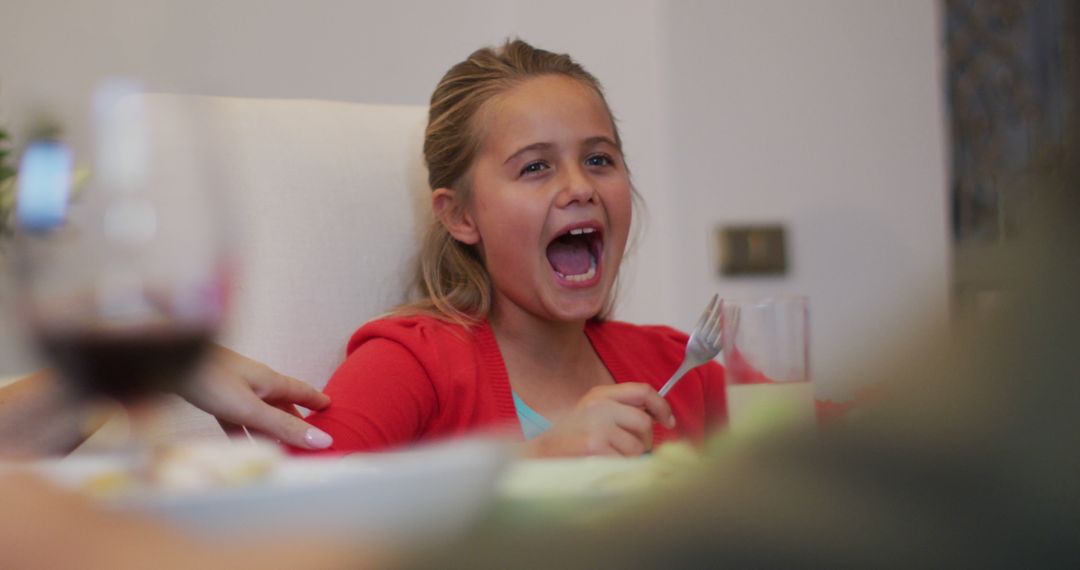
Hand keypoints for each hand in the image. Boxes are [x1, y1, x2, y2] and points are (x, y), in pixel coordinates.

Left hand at [180, 345, 332, 449]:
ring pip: (258, 412)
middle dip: (295, 418)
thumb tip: (324, 440)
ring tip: (279, 447)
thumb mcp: (250, 408)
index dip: (316, 399)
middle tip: (308, 435)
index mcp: (269, 381)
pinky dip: (242, 432)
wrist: (167, 361)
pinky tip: (240, 445)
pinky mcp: (213, 397)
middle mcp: (254, 383)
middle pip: (281, 403)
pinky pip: (235, 418)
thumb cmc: (210, 380)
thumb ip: (283, 426)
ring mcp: (233, 389)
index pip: (300, 391)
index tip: (331, 406)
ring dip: (269, 429)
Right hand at [526, 383, 675, 457]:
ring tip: (609, 457)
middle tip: (628, 449)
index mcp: (600, 394)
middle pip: (644, 423)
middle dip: (644, 441)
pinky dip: (618, 469)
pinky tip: (601, 464)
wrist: (539, 455)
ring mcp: (597, 426)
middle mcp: (599, 405)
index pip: (643, 391)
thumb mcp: (593, 413)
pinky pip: (624, 462)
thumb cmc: (570, 438)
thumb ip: (621, 410)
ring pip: (637, 447)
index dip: (661, 406)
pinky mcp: (595, 447)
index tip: (668, 421)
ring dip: (629, 458)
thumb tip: (658, 416)